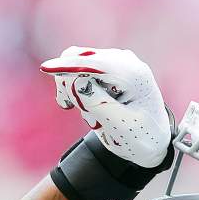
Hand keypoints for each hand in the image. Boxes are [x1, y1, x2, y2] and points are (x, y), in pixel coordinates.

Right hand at [41, 46, 171, 167]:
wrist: (153, 141)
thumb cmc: (141, 137)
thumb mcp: (121, 127)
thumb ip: (99, 104)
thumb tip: (76, 81)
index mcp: (133, 75)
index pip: (95, 63)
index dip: (68, 65)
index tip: (45, 68)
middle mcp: (125, 61)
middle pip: (81, 59)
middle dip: (70, 84)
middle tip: (73, 109)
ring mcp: (116, 62)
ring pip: (77, 64)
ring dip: (74, 89)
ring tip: (90, 115)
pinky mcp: (108, 68)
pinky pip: (80, 69)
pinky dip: (75, 88)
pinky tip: (84, 107)